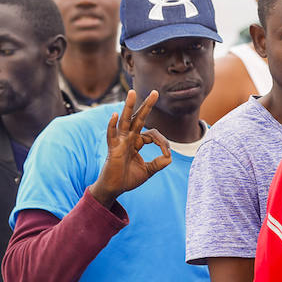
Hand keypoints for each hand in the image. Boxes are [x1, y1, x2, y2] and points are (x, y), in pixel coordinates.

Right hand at [89, 90, 171, 207]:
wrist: (114, 189)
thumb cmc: (127, 179)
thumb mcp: (148, 171)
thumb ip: (159, 164)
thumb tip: (169, 158)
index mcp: (137, 142)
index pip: (152, 134)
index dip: (162, 142)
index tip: (167, 153)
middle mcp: (128, 138)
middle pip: (138, 118)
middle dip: (147, 105)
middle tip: (155, 92)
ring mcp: (120, 142)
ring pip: (125, 120)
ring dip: (128, 106)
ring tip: (132, 92)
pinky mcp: (112, 148)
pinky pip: (111, 135)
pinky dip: (112, 125)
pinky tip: (115, 115)